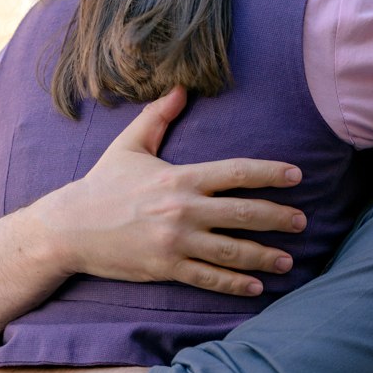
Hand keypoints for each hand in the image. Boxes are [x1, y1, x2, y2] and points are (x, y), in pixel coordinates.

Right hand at [35, 87, 308, 295]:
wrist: (69, 228)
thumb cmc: (100, 185)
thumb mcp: (128, 145)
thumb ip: (157, 117)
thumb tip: (181, 87)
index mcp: (179, 177)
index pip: (237, 173)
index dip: (271, 173)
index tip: (296, 176)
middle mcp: (182, 210)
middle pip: (245, 213)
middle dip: (279, 218)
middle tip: (303, 221)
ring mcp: (176, 242)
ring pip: (233, 250)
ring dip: (265, 256)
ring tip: (288, 260)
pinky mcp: (166, 267)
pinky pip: (209, 278)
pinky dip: (235, 283)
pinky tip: (256, 286)